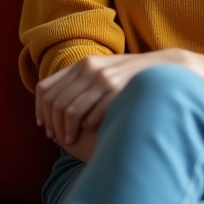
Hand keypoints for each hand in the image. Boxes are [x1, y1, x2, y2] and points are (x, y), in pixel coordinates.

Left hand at [36, 49, 186, 145]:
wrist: (161, 69)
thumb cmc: (128, 75)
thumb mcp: (103, 69)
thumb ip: (81, 80)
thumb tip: (51, 100)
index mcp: (83, 63)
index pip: (47, 88)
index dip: (41, 110)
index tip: (43, 125)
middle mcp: (90, 69)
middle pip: (56, 102)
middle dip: (53, 124)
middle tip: (56, 138)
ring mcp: (104, 80)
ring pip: (71, 112)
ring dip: (67, 130)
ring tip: (70, 140)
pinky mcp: (116, 93)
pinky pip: (91, 117)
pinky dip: (87, 127)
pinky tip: (89, 132)